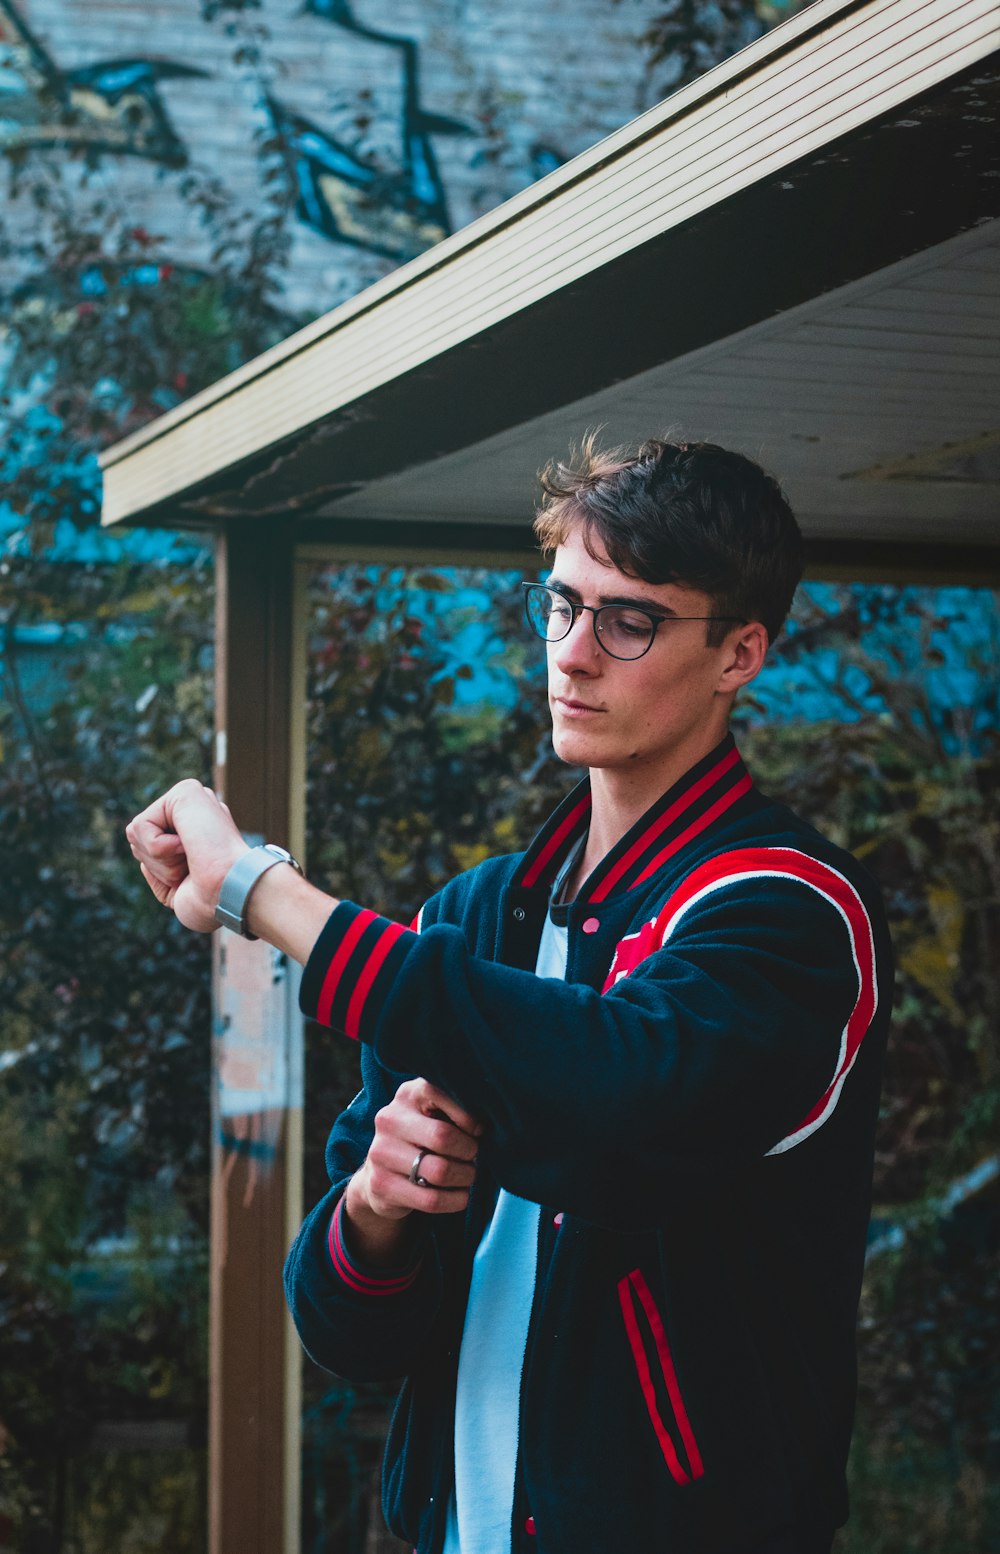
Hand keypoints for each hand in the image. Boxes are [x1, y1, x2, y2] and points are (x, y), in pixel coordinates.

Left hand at [125, 779, 248, 933]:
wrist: (229, 895)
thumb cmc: (210, 900)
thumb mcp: (173, 889)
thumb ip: (155, 864)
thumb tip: (136, 833)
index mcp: (195, 831)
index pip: (149, 849)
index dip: (163, 873)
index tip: (196, 877)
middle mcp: (194, 811)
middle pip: (138, 840)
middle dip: (157, 865)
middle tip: (193, 867)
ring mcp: (192, 799)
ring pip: (136, 833)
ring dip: (159, 859)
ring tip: (193, 856)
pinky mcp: (186, 791)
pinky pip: (141, 825)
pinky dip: (158, 848)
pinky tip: (190, 846)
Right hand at [345, 1079, 482, 1254]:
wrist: (382, 1171)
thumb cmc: (424, 1136)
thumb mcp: (437, 1113)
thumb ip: (459, 1110)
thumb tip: (494, 1120)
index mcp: (408, 1094)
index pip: (440, 1092)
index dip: (468, 1115)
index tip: (478, 1130)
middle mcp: (389, 1119)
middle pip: (442, 1136)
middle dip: (469, 1151)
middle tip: (475, 1157)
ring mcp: (381, 1152)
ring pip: (439, 1171)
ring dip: (465, 1177)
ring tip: (469, 1176)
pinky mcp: (381, 1184)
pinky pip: (431, 1199)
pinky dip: (455, 1200)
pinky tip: (461, 1195)